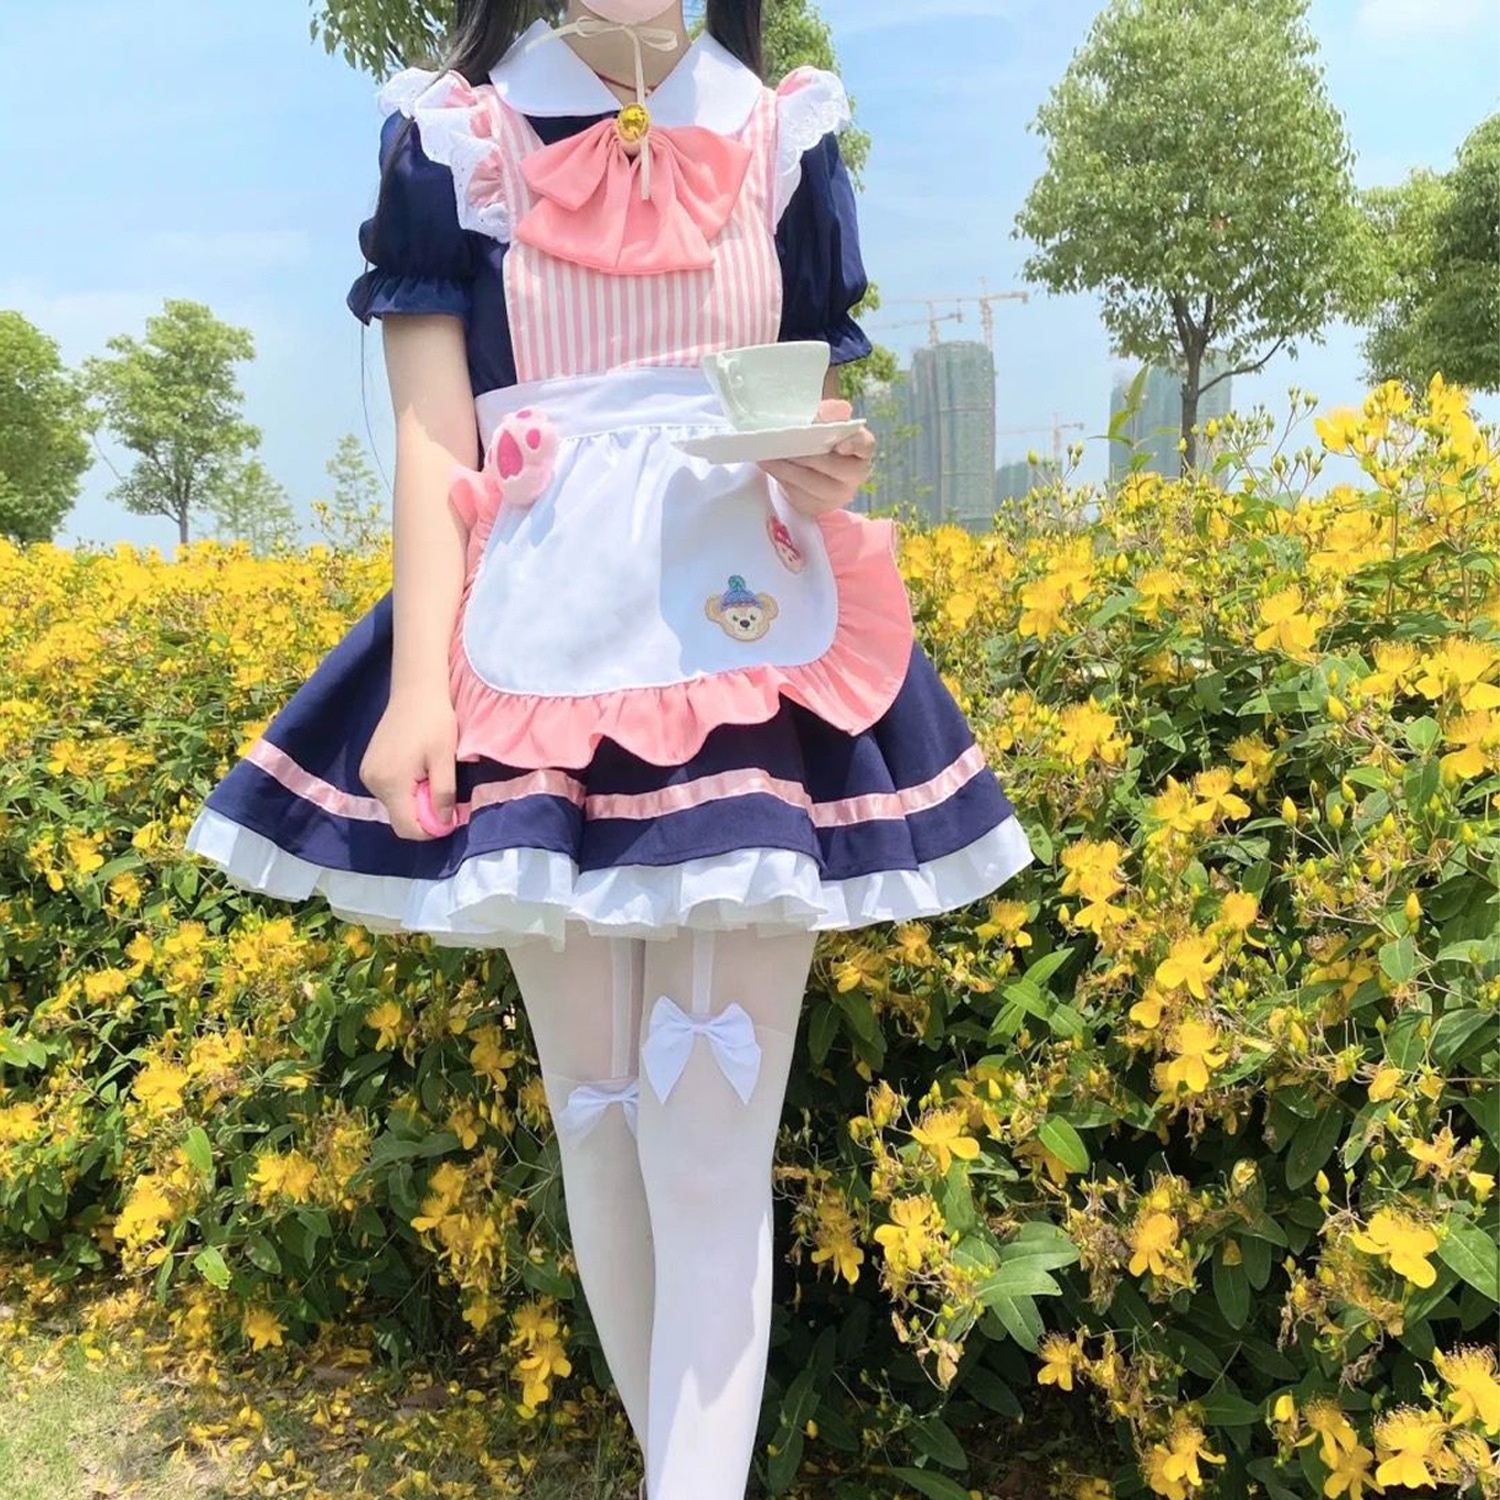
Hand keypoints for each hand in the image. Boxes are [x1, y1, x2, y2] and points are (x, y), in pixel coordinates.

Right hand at [359, 685, 458, 840]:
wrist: (415, 690)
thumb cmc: (434, 721)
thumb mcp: (445, 758)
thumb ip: (443, 794)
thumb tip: (445, 823)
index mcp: (390, 782)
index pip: (406, 827)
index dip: (430, 830)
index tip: (450, 817)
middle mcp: (372, 782)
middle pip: (399, 817)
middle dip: (423, 813)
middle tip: (442, 791)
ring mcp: (367, 773)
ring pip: (394, 805)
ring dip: (415, 800)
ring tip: (431, 774)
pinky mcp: (368, 766)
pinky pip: (389, 791)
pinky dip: (405, 789)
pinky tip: (418, 769)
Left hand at [758, 399, 875, 517]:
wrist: (811, 469)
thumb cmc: (822, 441)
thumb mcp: (825, 424)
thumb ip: (827, 414)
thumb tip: (824, 414)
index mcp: (861, 450)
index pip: (865, 445)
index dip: (854, 444)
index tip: (839, 445)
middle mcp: (854, 475)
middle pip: (833, 467)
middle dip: (807, 456)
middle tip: (783, 444)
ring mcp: (837, 494)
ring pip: (812, 483)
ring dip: (787, 468)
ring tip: (767, 455)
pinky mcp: (817, 506)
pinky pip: (799, 495)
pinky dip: (781, 479)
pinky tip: (768, 465)